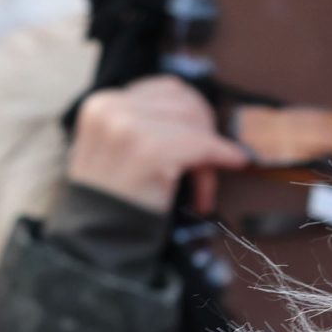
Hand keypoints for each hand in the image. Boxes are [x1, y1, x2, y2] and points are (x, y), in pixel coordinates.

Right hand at [66, 76, 251, 214]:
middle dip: (203, 134)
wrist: (96, 242)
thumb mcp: (118, 149)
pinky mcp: (149, 150)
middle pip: (185, 104)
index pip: (168, 89)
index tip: (202, 142)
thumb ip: (148, 124)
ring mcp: (128, 127)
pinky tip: (235, 163)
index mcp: (102, 103)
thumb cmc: (115, 201)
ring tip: (202, 188)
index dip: (193, 116)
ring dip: (209, 155)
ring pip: (195, 125)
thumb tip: (201, 114)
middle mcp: (112, 108)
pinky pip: (202, 145)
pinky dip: (222, 154)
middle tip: (207, 169)